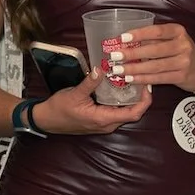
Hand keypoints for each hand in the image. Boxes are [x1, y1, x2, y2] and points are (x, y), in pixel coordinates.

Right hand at [27, 69, 151, 134]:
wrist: (46, 120)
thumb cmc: (59, 110)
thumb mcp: (74, 93)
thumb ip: (90, 82)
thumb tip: (101, 69)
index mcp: (103, 119)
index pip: (133, 114)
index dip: (144, 101)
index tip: (148, 86)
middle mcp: (107, 124)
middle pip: (133, 113)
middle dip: (140, 98)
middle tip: (142, 79)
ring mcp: (104, 124)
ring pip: (125, 113)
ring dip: (132, 99)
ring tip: (134, 80)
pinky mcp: (100, 120)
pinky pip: (117, 112)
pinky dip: (122, 101)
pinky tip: (120, 88)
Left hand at [101, 23, 194, 93]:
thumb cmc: (180, 51)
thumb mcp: (172, 40)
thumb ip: (154, 39)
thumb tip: (126, 42)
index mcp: (178, 31)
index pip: (157, 31)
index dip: (139, 34)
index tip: (122, 37)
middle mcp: (183, 45)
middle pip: (153, 50)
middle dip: (132, 53)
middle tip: (114, 56)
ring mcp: (184, 61)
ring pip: (154, 66)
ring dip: (134, 68)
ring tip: (118, 69)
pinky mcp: (181, 76)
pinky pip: (158, 78)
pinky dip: (142, 79)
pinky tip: (130, 78)